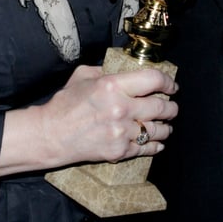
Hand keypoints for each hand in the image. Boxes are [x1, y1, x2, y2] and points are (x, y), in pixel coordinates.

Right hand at [0, 64, 177, 174]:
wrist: (51, 135)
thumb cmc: (64, 104)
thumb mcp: (82, 76)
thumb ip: (105, 70)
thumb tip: (124, 70)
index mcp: (113, 85)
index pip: (153, 80)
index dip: (168, 82)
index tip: (171, 86)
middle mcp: (121, 108)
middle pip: (162, 107)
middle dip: (171, 107)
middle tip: (171, 106)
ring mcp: (121, 132)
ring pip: (158, 130)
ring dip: (166, 127)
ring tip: (165, 125)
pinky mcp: (119, 151)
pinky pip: (147, 148)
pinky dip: (156, 145)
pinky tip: (157, 142)